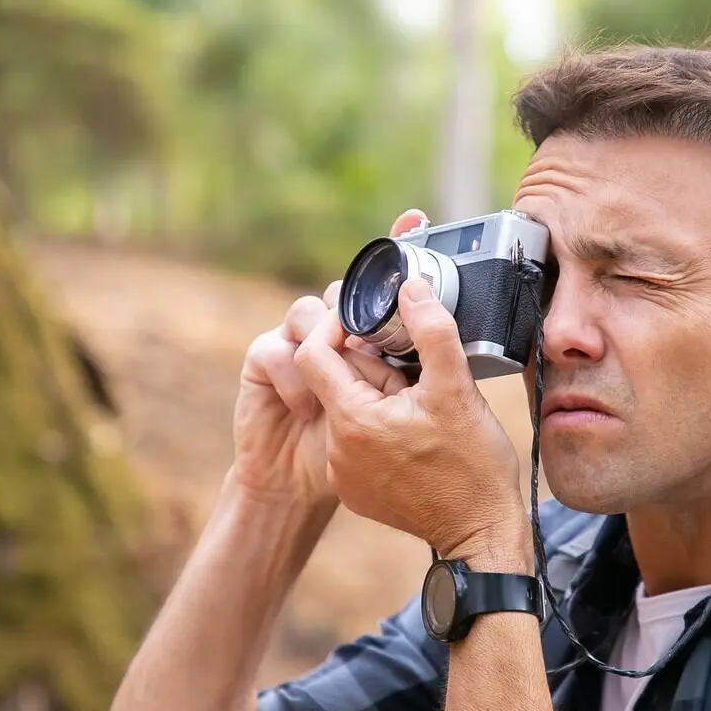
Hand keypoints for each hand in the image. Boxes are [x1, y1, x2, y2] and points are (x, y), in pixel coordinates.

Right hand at [229, 211, 423, 511]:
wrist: (303, 493)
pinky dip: (291, 375)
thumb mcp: (408, 414)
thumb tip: (447, 325)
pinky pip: (270, 349)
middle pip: (339, 292)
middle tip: (366, 334)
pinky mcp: (264, 367)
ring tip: (342, 381)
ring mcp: (297, 347)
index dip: (395, 252)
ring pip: (304, 312)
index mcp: (374, 341)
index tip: (416, 217)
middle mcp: (335, 336)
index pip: (382, 289)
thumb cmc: (362, 460)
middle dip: (350, 306)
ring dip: (322, 341)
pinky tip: (309, 409)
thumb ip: (424, 362)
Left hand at [293, 239, 528, 562]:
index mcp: (353, 420)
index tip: (374, 327)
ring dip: (375, 399)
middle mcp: (338, 450)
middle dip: (370, 368)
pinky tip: (414, 437)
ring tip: (419, 409)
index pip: (312, 354)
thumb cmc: (473, 466)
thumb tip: (411, 288)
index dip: (339, 330)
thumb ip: (431, 330)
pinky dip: (378, 430)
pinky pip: (355, 443)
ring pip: (346, 411)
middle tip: (414, 376)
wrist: (481, 535)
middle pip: (334, 382)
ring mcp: (345, 476)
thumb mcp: (457, 388)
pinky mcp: (357, 493)